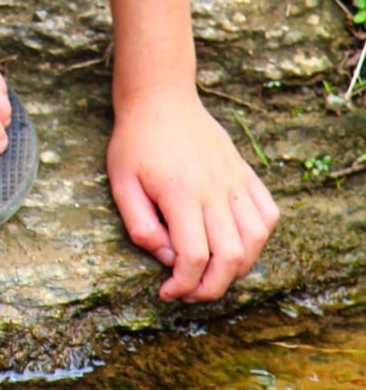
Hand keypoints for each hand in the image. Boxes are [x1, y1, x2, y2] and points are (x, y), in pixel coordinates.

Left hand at [107, 86, 278, 302]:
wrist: (160, 97)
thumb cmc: (135, 141)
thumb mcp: (121, 183)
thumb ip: (140, 226)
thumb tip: (168, 259)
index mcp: (180, 193)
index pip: (193, 257)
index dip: (183, 286)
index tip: (167, 292)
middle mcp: (214, 189)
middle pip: (231, 257)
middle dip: (213, 288)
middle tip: (191, 292)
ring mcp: (234, 180)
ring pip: (256, 239)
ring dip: (239, 267)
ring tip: (213, 270)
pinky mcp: (245, 173)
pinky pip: (268, 213)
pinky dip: (260, 237)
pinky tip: (236, 241)